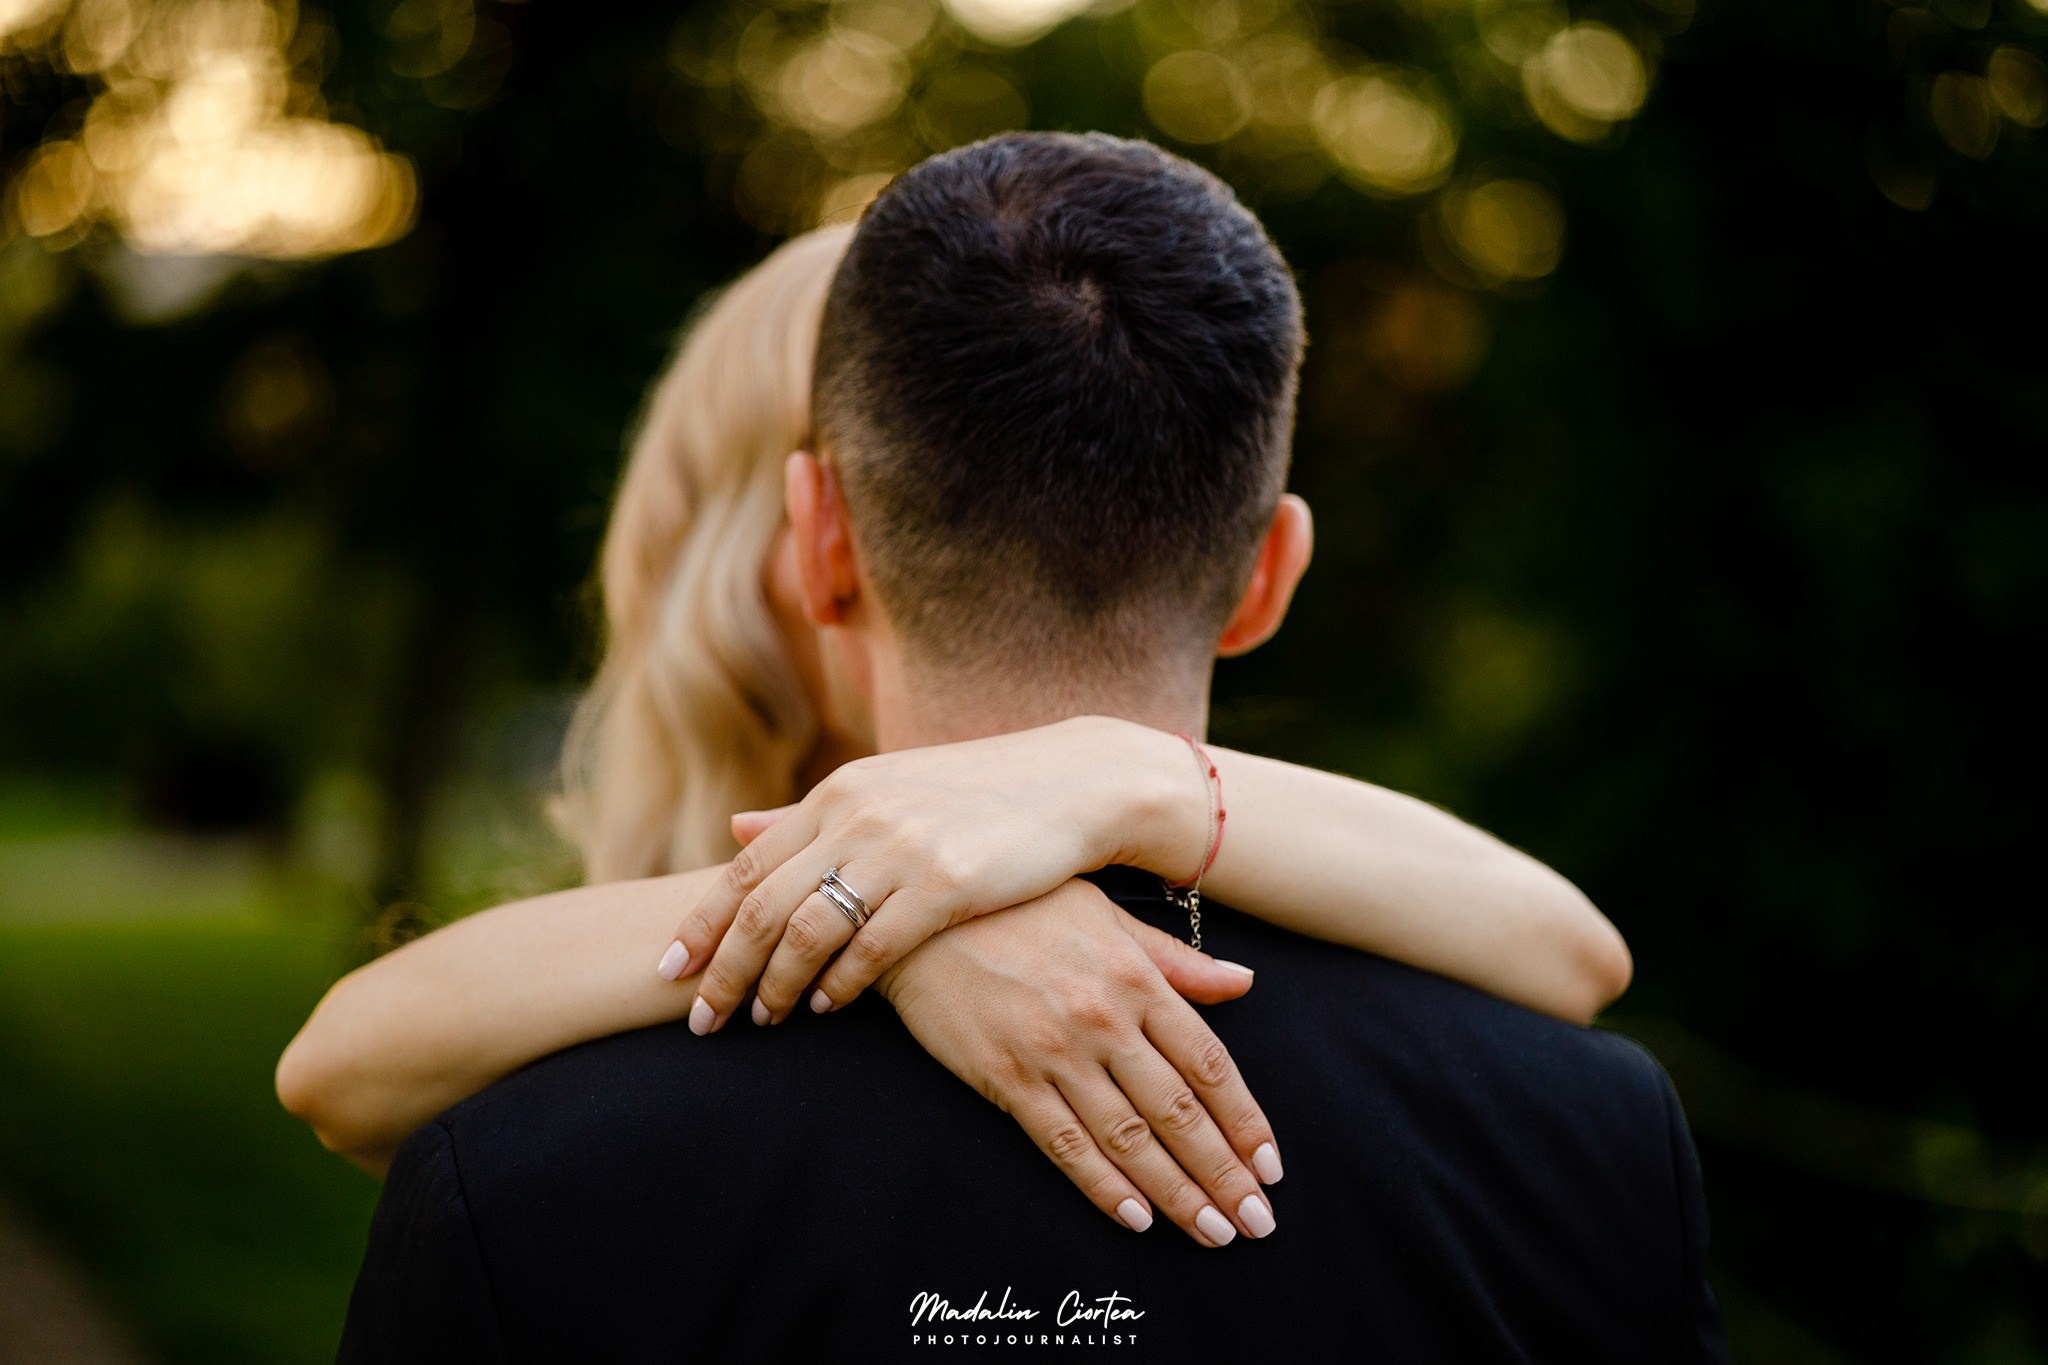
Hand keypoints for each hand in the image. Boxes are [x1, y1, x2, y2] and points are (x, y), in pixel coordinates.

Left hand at [656, 717, 1204, 1029]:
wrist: (1073, 783)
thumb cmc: (976, 794)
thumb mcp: (885, 790)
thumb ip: (809, 818)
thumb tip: (735, 831)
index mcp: (838, 794)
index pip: (746, 870)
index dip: (700, 924)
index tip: (668, 971)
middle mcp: (857, 816)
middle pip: (761, 908)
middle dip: (722, 972)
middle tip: (700, 1021)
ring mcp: (900, 850)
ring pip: (807, 932)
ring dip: (776, 985)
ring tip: (763, 1022)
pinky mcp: (945, 885)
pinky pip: (872, 948)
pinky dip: (839, 984)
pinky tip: (826, 1008)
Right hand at [879, 880, 1282, 1246]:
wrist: (920, 912)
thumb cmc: (1020, 904)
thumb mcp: (1106, 915)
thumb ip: (1175, 959)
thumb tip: (1244, 983)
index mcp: (1136, 977)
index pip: (1208, 1063)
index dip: (1245, 1120)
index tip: (1270, 1165)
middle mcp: (1103, 1019)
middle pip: (1179, 1111)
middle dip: (1224, 1174)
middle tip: (1257, 1223)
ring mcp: (1053, 1052)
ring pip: (1129, 1138)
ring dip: (1178, 1193)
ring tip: (1215, 1233)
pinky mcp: (1004, 1077)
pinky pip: (1064, 1144)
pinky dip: (1104, 1186)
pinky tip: (1138, 1219)